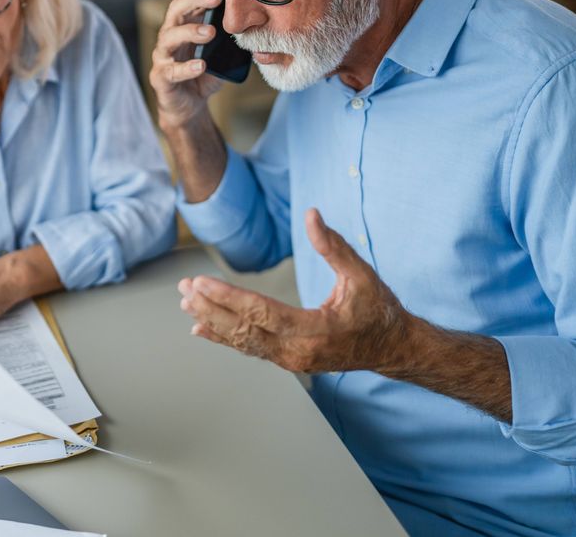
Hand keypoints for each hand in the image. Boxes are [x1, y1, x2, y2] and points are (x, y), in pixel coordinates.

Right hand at [149, 0, 225, 130]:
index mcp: (184, 26)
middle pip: (176, 12)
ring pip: (169, 38)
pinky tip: (200, 66)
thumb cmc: (204, 74)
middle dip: (194, 1)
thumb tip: (252, 20)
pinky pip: (171, 71)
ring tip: (209, 32)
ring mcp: (163, 57)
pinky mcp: (161, 78)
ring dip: (189, 32)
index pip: (191, 2)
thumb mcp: (221, 53)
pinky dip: (186, 68)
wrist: (189, 106)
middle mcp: (170, 37)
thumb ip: (229, 37)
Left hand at [178, 208, 411, 374]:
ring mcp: (291, 360)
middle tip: (184, 288)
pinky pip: (250, 349)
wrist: (391, 347)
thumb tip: (311, 214)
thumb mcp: (361, 275)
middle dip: (210, 307)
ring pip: (243, 341)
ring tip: (185, 302)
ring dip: (212, 321)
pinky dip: (223, 338)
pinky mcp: (287, 360)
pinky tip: (200, 328)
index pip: (261, 313)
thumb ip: (334, 246)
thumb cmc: (378, 310)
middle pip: (244, 330)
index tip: (200, 283)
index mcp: (316, 330)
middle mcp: (298, 351)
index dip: (228, 298)